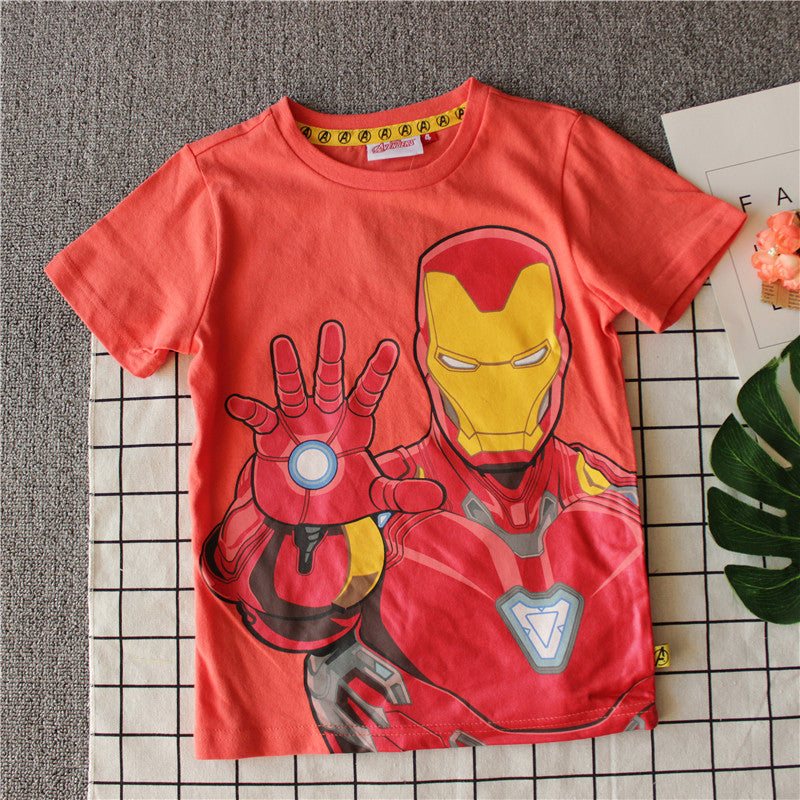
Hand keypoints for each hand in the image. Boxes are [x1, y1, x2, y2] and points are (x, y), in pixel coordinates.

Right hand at [226, 320, 443, 525]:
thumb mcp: (373, 497)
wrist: (300, 516)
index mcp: (352, 427)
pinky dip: (250, 412)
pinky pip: (261, 422)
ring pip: (293, 393)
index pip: (367, 394)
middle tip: (333, 328)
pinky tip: (238, 403)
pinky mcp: (271, 440)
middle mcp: (325, 419)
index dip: (377, 372)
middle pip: (328, 383)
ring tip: (282, 345)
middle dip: (330, 358)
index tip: (390, 347)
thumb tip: (440, 496)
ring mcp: (297, 426)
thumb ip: (402, 493)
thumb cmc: (339, 498)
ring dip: (287, 371)